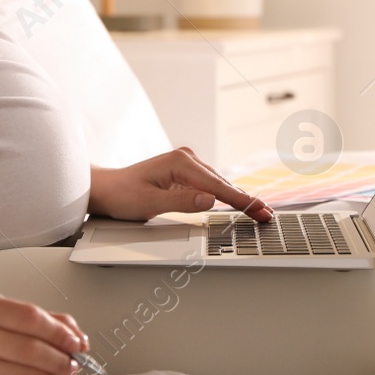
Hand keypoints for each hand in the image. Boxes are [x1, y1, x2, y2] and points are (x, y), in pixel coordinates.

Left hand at [88, 147, 273, 222]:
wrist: (107, 189)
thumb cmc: (123, 195)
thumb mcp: (149, 203)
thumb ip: (181, 202)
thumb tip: (210, 199)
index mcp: (180, 163)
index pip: (217, 185)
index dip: (240, 201)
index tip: (258, 210)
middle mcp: (187, 159)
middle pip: (223, 183)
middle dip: (245, 201)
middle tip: (267, 216)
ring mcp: (187, 165)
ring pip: (219, 184)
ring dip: (239, 198)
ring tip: (259, 212)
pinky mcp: (186, 173)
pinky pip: (211, 185)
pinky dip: (226, 195)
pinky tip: (239, 203)